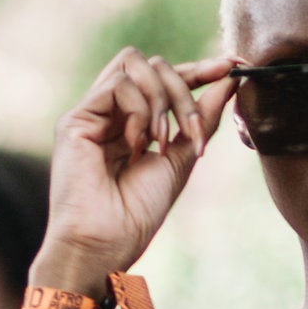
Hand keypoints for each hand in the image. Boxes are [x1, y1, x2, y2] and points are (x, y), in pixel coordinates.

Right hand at [37, 49, 235, 289]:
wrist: (105, 244)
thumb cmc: (137, 214)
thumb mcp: (180, 161)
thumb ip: (200, 121)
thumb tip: (228, 82)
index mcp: (133, 123)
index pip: (164, 79)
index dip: (198, 69)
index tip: (231, 67)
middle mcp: (110, 112)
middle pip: (153, 64)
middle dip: (183, 90)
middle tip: (192, 131)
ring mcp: (92, 112)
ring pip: (135, 64)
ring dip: (162, 100)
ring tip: (162, 141)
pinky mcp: (76, 118)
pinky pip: (118, 85)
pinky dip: (139, 112)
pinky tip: (137, 146)